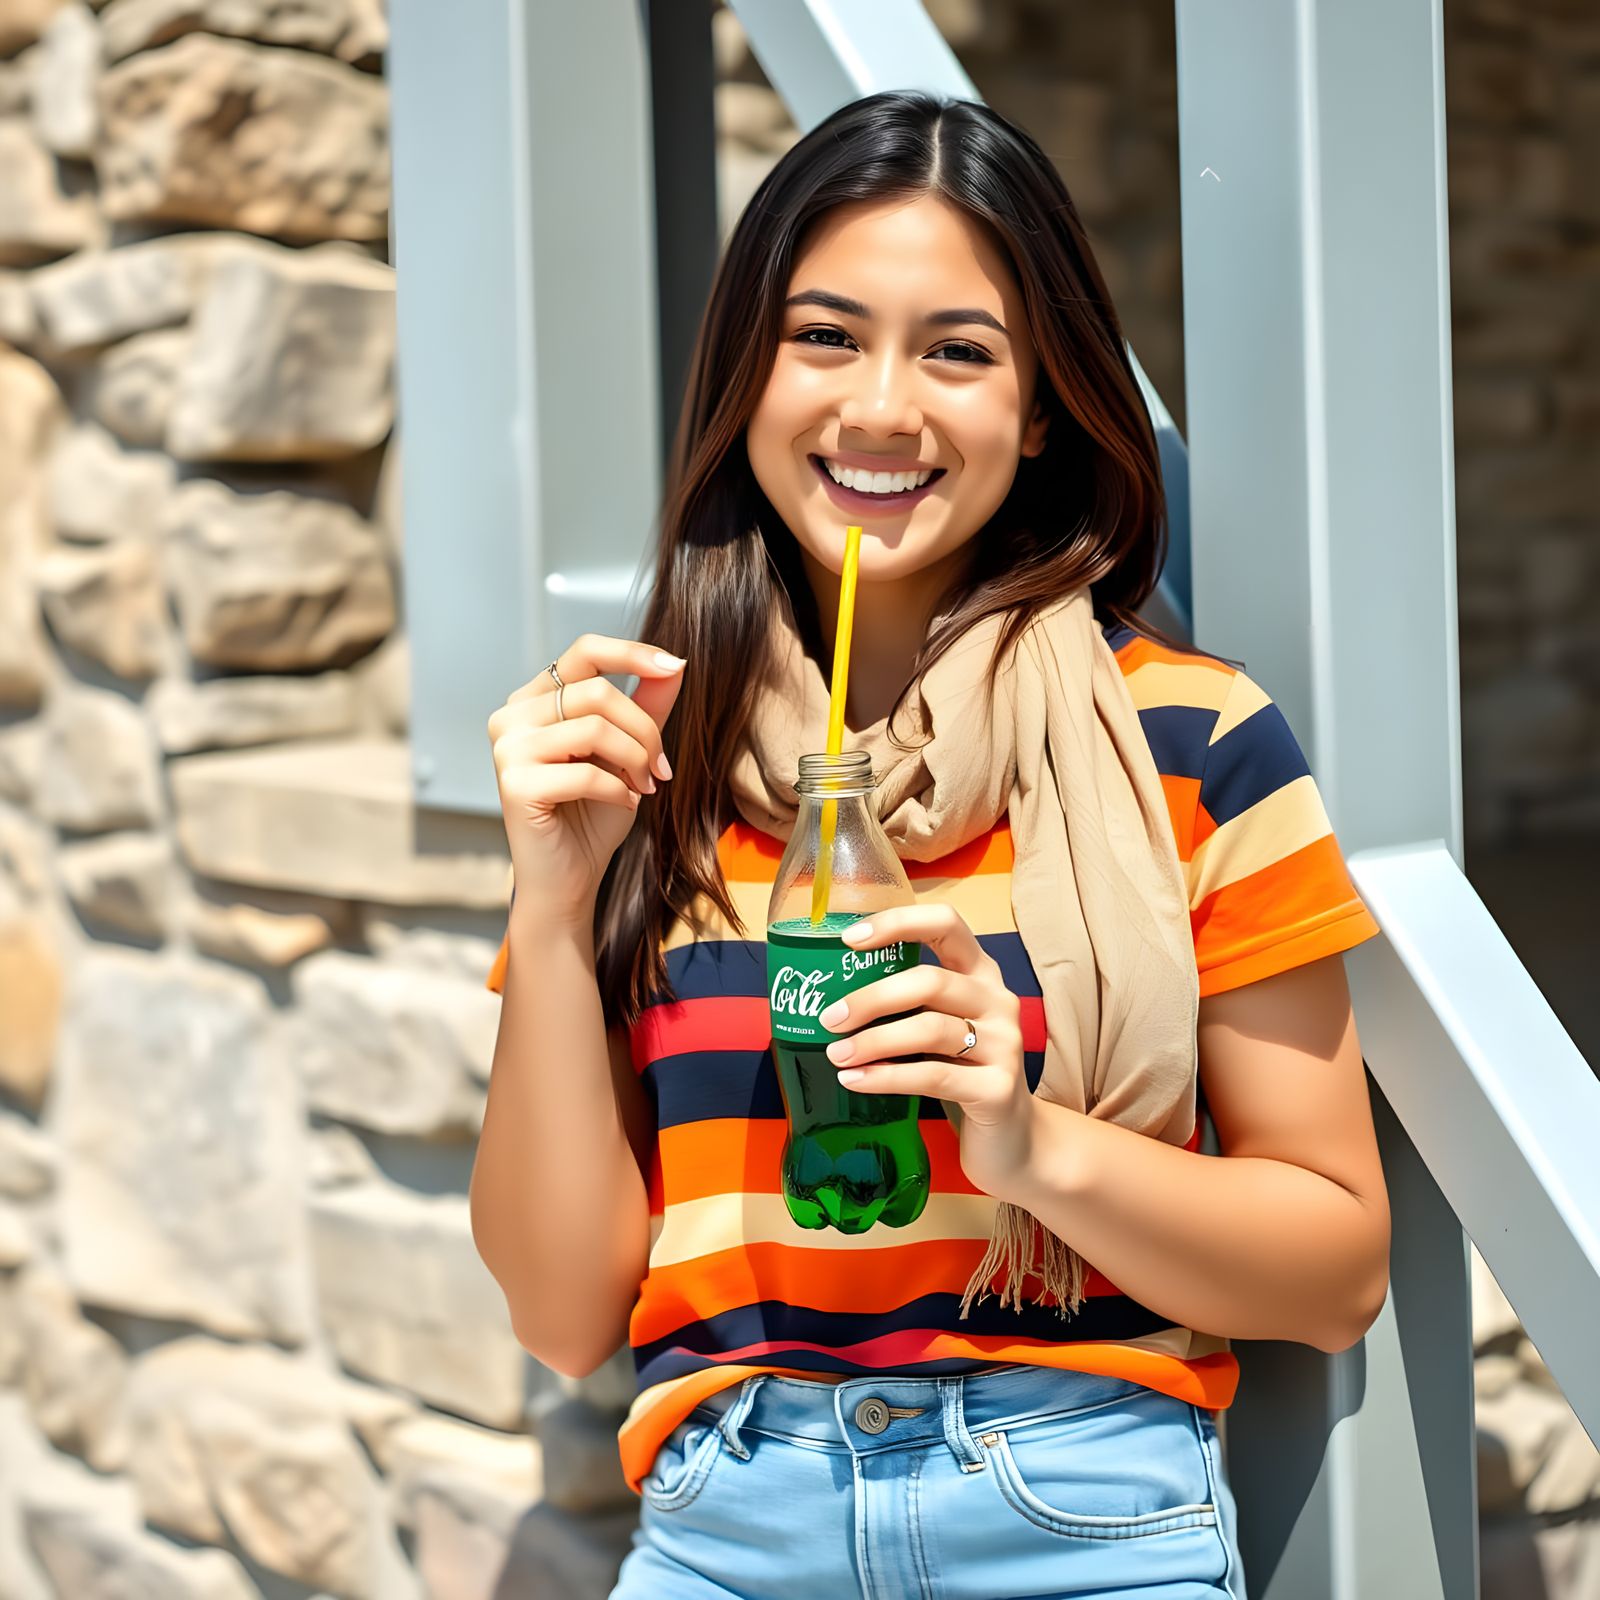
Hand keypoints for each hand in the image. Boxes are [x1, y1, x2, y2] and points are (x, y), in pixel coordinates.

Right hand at [487, 634, 684, 932]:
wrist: (568, 877)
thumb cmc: (594, 813)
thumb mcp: (629, 752)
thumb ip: (647, 707)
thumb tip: (675, 664)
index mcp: (535, 698)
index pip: (584, 651)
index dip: (632, 653)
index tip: (676, 666)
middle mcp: (512, 715)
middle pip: (598, 692)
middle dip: (644, 730)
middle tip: (660, 768)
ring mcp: (507, 748)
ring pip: (594, 728)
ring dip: (635, 760)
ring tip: (645, 786)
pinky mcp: (514, 784)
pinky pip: (585, 773)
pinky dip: (618, 790)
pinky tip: (625, 803)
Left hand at [816, 901, 1040, 1204]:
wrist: (1013, 1140)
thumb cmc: (962, 1073)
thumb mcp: (939, 1027)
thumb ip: (907, 1004)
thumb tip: (830, 994)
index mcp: (981, 973)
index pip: (945, 924)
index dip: (898, 923)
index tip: (849, 940)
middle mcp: (998, 1000)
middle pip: (930, 982)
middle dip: (872, 998)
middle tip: (829, 1018)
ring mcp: (1004, 1044)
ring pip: (930, 1029)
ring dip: (874, 1040)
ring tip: (836, 1055)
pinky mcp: (998, 1089)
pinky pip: (932, 1076)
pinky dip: (887, 1077)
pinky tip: (856, 1081)